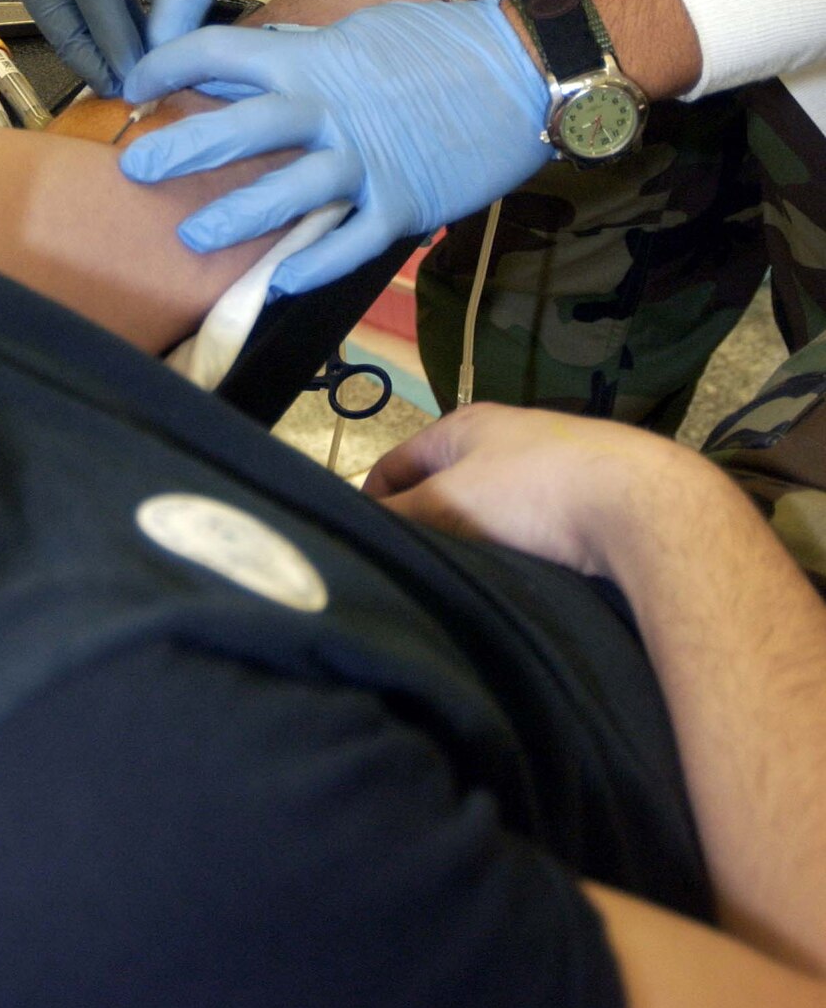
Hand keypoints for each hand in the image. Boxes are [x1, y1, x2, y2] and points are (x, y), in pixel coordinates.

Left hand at [119, 0, 549, 292]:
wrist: (525, 70)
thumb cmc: (443, 43)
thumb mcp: (362, 33)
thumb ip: (305, 55)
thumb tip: (251, 66)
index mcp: (315, 59)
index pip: (223, 52)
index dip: (170, 64)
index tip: (134, 83)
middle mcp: (330, 111)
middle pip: (241, 128)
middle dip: (182, 149)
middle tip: (135, 169)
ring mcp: (366, 161)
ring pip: (288, 195)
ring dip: (236, 218)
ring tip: (193, 237)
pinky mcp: (402, 204)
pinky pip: (349, 243)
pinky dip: (314, 265)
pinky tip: (280, 281)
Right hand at [363, 403, 709, 580]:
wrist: (645, 506)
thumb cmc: (535, 491)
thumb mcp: (452, 501)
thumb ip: (403, 515)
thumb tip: (364, 529)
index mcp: (464, 425)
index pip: (396, 462)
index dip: (374, 503)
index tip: (369, 550)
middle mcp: (504, 437)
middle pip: (443, 488)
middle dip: (427, 528)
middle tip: (416, 574)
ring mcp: (548, 467)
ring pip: (487, 513)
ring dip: (473, 545)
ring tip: (465, 582)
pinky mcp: (584, 501)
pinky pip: (529, 530)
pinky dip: (515, 552)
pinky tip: (515, 580)